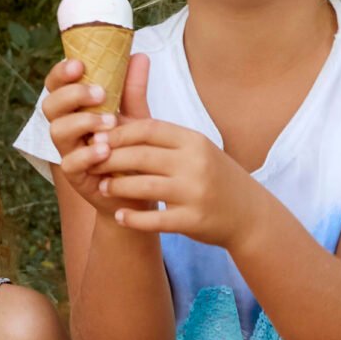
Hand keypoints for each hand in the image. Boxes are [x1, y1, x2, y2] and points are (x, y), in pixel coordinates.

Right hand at [43, 54, 152, 218]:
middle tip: (100, 94)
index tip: (79, 64)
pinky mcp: (76, 176)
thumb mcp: (136, 115)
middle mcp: (67, 127)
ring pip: (57, 131)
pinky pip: (70, 163)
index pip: (56, 85)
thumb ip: (133, 89)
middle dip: (72, 95)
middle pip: (50, 105)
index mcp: (76, 108)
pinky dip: (87, 154)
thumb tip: (139, 55)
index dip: (60, 73)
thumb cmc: (131, 147)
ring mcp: (69, 151)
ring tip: (109, 122)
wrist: (139, 188)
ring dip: (81, 122)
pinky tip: (105, 150)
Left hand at [90, 114, 262, 247]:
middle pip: (141, 156)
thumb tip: (115, 120)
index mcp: (194, 141)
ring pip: (144, 187)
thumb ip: (161, 138)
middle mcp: (195, 163)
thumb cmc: (213, 176)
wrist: (249, 214)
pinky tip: (120, 216)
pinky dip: (133, 218)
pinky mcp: (192, 220)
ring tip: (102, 187)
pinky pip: (154, 219)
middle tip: (91, 163)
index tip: (97, 138)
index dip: (118, 133)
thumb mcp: (195, 149)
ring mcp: (195, 192)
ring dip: (117, 188)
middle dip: (110, 159)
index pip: (148, 128)